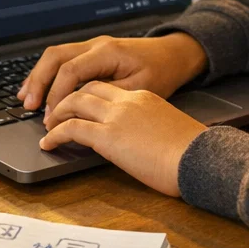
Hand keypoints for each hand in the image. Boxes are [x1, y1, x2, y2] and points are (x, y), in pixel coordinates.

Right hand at [18, 33, 207, 114]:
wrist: (172, 55)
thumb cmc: (160, 72)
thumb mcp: (140, 89)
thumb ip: (111, 97)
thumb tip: (83, 109)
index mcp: (107, 52)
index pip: (71, 71)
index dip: (57, 95)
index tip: (51, 117)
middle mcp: (95, 44)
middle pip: (55, 56)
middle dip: (38, 81)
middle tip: (28, 106)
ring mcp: (92, 46)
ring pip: (55, 55)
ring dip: (38, 76)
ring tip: (25, 99)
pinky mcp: (91, 53)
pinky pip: (63, 59)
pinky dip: (48, 74)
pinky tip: (39, 89)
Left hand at [39, 81, 209, 195]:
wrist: (200, 159)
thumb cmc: (192, 153)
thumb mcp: (167, 130)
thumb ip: (148, 128)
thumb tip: (140, 143)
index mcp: (143, 97)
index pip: (106, 88)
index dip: (86, 95)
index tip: (77, 107)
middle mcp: (127, 101)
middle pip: (86, 89)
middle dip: (65, 99)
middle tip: (54, 113)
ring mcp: (116, 117)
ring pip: (74, 103)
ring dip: (56, 114)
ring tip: (47, 126)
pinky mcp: (108, 136)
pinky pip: (71, 128)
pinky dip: (55, 134)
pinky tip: (48, 143)